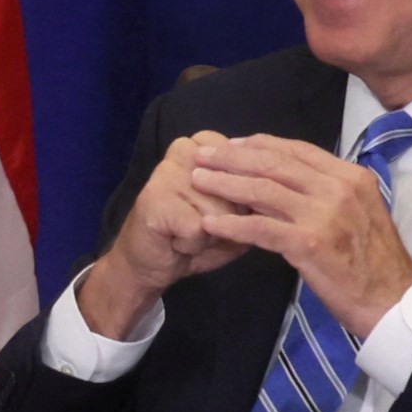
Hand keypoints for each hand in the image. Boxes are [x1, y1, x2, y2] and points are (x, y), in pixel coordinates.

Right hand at [75, 129, 249, 338]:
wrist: (147, 265)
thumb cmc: (194, 237)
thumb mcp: (232, 212)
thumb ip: (252, 196)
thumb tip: (264, 195)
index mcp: (203, 147)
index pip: (245, 160)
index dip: (243, 194)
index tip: (220, 205)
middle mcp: (185, 151)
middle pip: (238, 187)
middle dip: (229, 216)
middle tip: (202, 223)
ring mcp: (167, 172)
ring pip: (220, 210)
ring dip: (211, 234)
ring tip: (190, 233)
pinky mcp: (155, 198)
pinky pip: (199, 228)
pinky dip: (193, 245)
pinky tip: (177, 242)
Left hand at [185, 133, 411, 339]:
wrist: (393, 298)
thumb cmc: (372, 260)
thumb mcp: (356, 212)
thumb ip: (325, 192)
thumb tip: (284, 181)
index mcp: (351, 176)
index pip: (297, 149)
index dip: (258, 144)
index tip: (230, 144)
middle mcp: (338, 188)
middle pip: (274, 163)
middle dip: (233, 157)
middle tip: (202, 154)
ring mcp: (324, 215)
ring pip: (263, 190)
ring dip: (224, 184)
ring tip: (197, 180)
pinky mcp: (309, 243)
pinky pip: (260, 229)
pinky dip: (231, 226)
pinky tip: (209, 224)